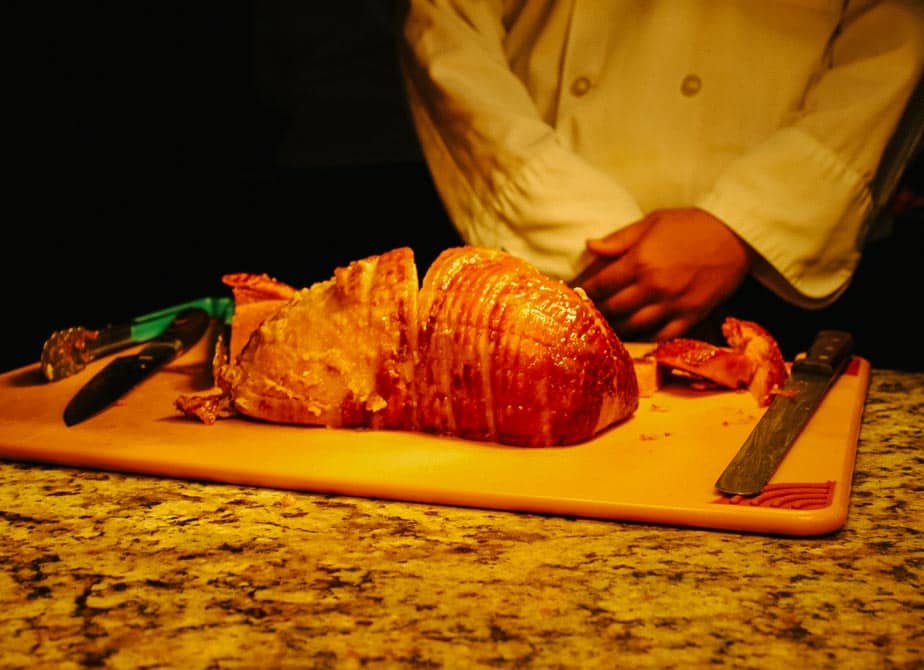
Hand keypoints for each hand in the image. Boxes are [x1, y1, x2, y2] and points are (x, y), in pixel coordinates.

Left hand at [574, 207, 754, 339]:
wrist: (737, 235)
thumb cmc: (692, 224)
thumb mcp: (652, 222)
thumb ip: (619, 239)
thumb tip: (590, 247)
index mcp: (640, 261)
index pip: (601, 285)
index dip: (585, 292)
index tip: (575, 296)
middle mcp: (653, 286)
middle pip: (613, 310)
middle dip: (597, 312)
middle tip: (587, 314)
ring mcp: (673, 304)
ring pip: (634, 326)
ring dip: (617, 328)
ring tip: (606, 327)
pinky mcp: (691, 315)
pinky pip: (662, 335)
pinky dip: (645, 338)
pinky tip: (635, 335)